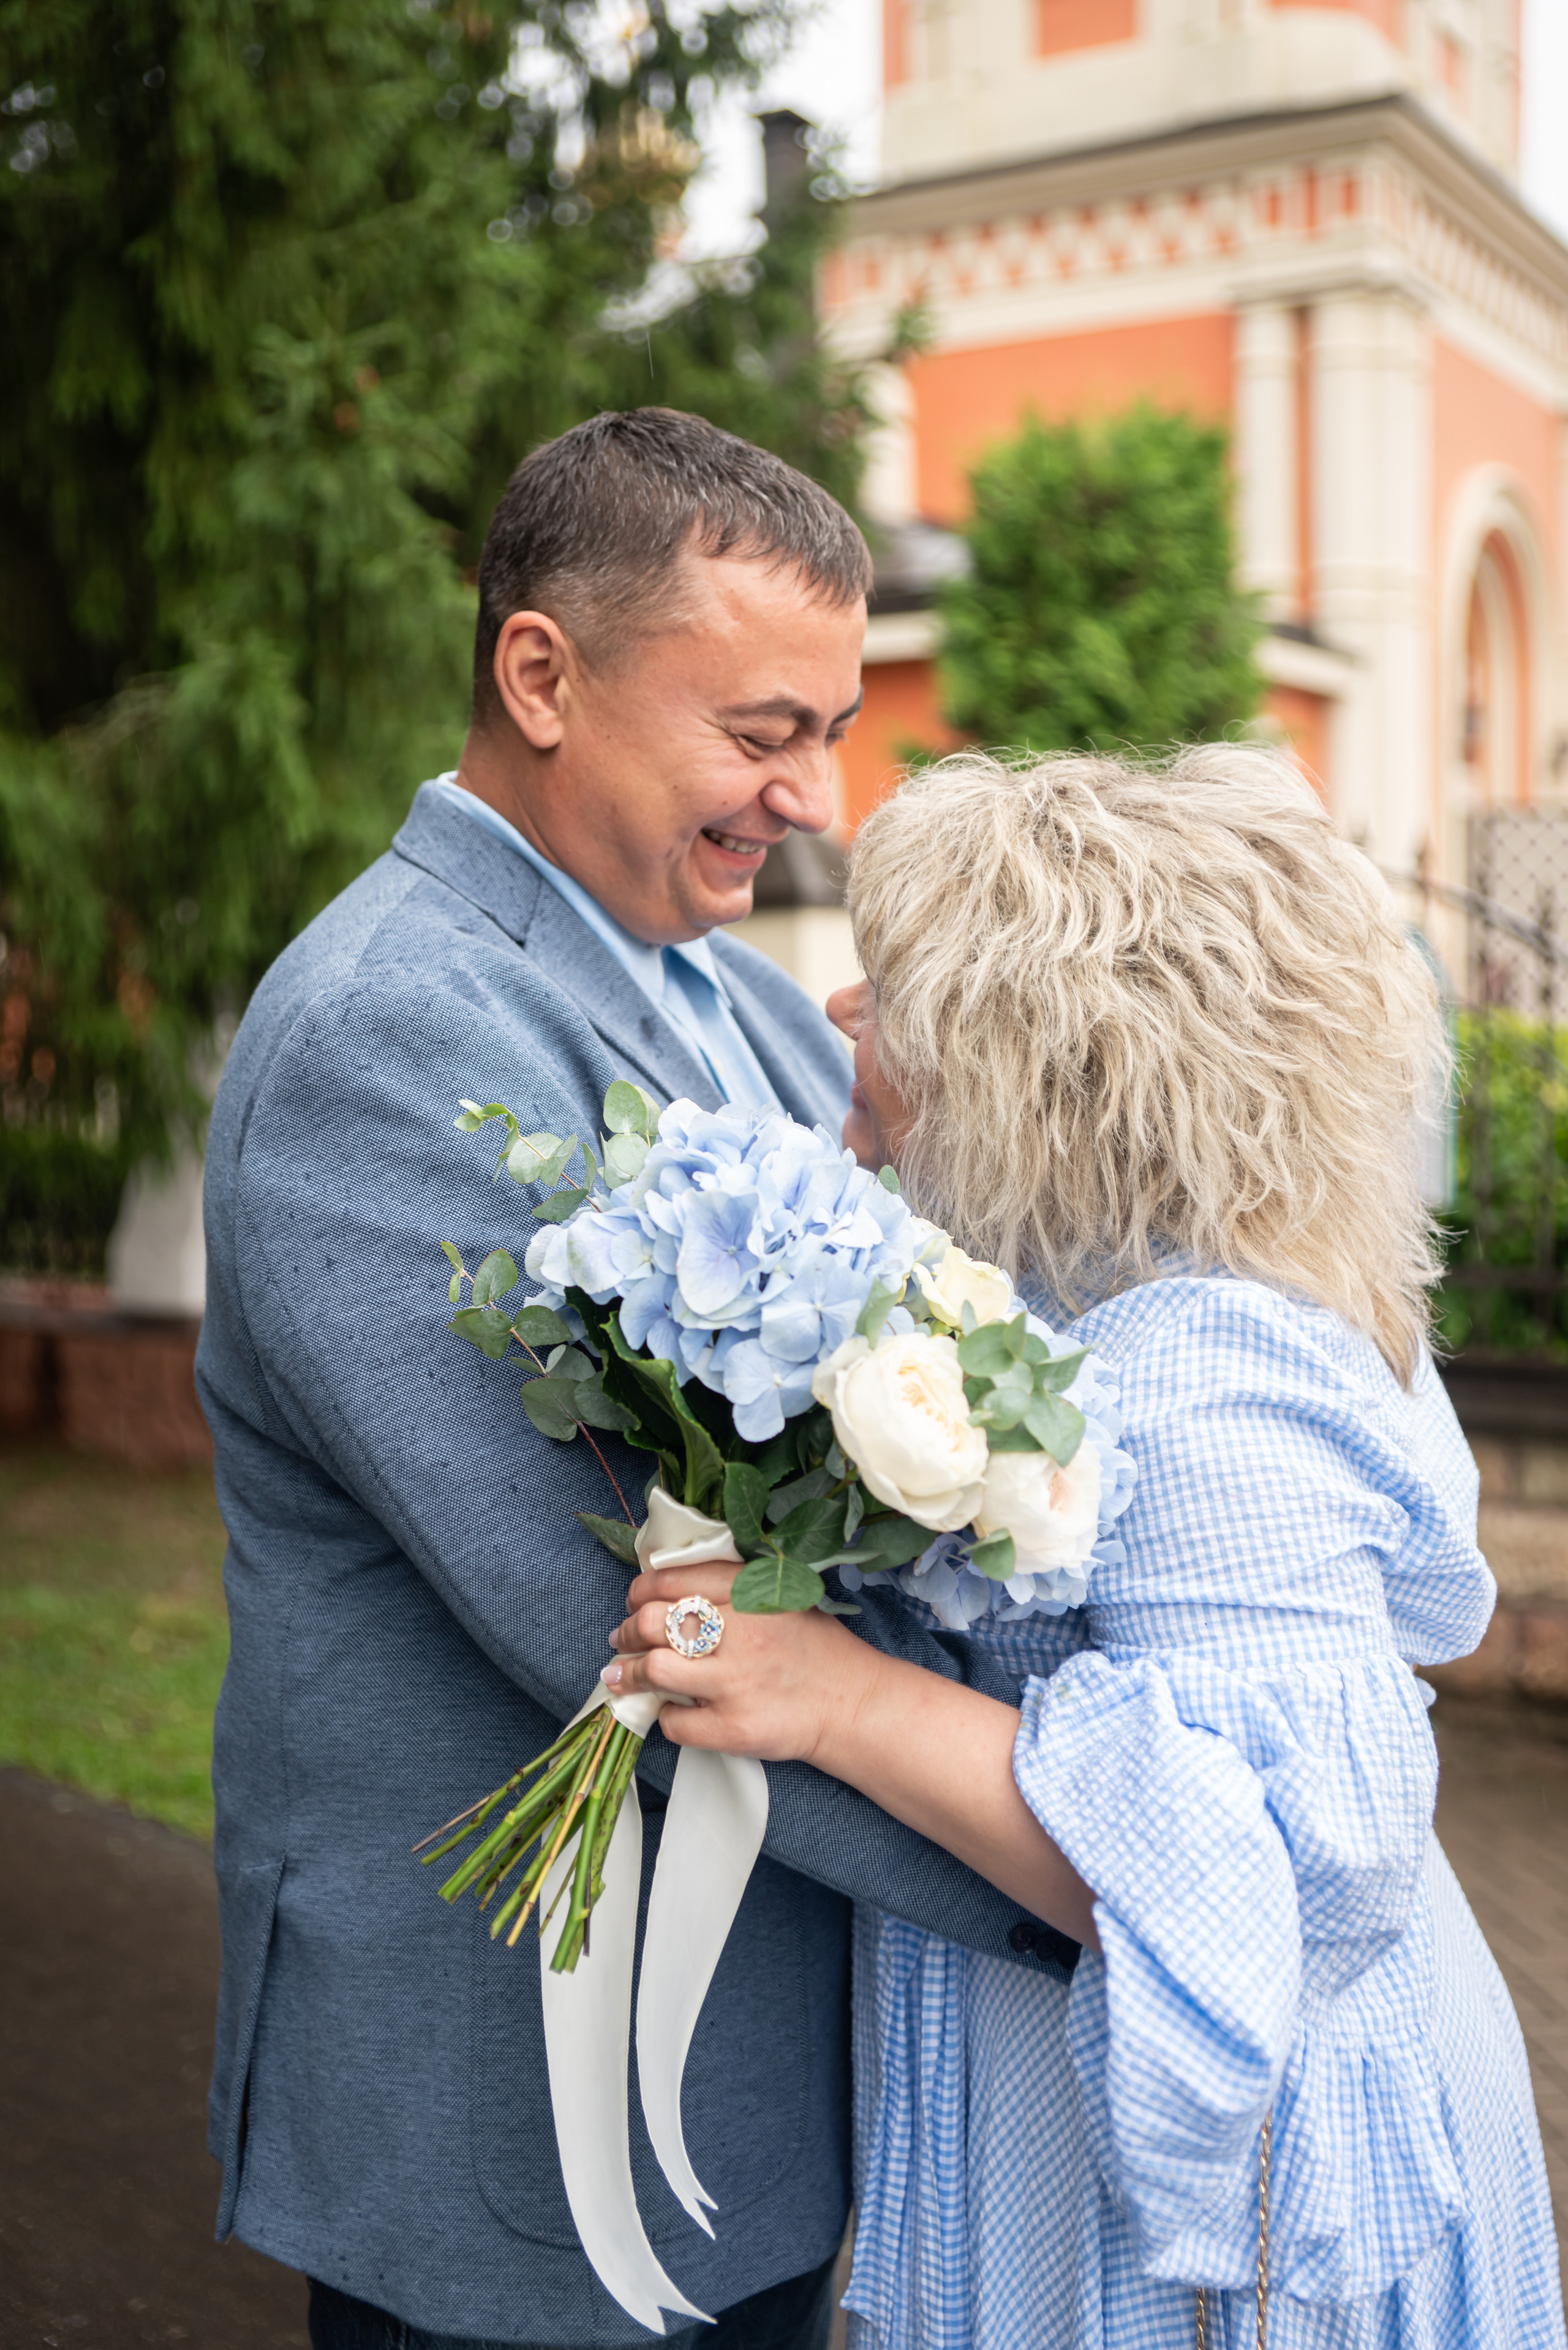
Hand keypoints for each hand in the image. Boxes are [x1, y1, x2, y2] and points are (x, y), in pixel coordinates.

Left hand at [604, 1564, 873, 1764]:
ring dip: (629, 1673)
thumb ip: (727, 1589)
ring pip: (655, 1669)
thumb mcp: (778, 1597)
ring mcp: (736, 1682)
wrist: (852, 1703)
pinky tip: (673, 1710)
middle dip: (627, 1631)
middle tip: (623, 1639)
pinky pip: (674, 1722)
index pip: (670, 1580)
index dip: (639, 1591)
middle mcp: (741, 1631)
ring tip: (622, 1675)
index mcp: (750, 1591)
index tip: (634, 1602)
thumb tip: (661, 1593)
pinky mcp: (734, 1727)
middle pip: (652, 1620)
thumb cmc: (812, 1648)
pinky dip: (665, 1716)